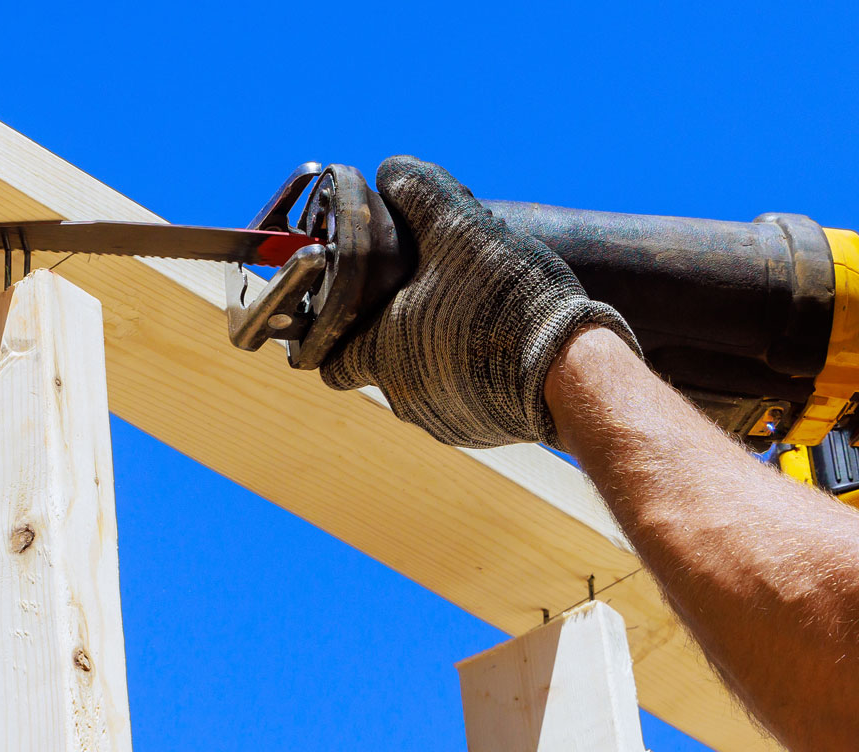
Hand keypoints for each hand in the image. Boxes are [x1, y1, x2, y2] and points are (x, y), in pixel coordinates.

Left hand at [318, 156, 639, 448]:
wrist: (573, 374)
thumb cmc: (505, 301)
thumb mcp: (459, 227)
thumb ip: (420, 192)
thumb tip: (392, 171)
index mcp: (379, 355)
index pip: (328, 358)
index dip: (334, 332)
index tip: (353, 308)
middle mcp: (402, 397)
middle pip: (378, 366)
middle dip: (394, 333)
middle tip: (425, 297)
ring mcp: (441, 419)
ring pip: (422, 383)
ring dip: (437, 352)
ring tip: (474, 315)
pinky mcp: (480, 430)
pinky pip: (463, 401)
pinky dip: (474, 376)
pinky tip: (503, 346)